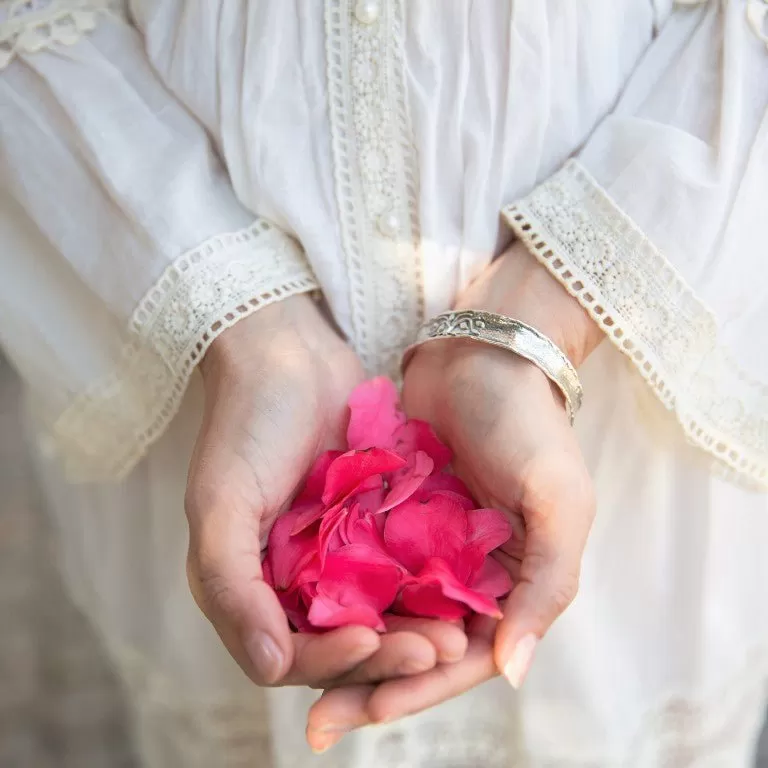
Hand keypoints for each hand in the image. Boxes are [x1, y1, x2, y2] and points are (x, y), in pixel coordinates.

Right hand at [186, 295, 466, 693]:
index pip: (289, 652)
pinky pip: (401, 568)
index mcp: (248, 586)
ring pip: (380, 612)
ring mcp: (334, 553)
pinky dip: (426, 586)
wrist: (290, 355)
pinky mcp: (370, 526)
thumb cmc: (247, 423)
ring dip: (416, 627)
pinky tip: (461, 590)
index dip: (330, 659)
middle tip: (439, 650)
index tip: (370, 641)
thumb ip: (231, 584)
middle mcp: (292, 579)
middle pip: (343, 640)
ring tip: (459, 631)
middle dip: (389, 653)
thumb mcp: (221, 502)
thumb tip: (270, 670)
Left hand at [307, 243, 601, 742]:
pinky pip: (366, 567)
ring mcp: (427, 548)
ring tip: (299, 676)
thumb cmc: (530, 427)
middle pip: (417, 648)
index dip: (420, 689)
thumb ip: (545, 588)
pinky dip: (341, 594)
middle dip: (371, 684)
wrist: (484, 356)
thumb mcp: (560, 504)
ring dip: (349, 648)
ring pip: (385, 615)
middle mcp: (468, 576)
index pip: (466, 658)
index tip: (370, 710)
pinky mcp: (394, 517)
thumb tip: (512, 672)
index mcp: (513, 585)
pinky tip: (301, 615)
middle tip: (318, 722)